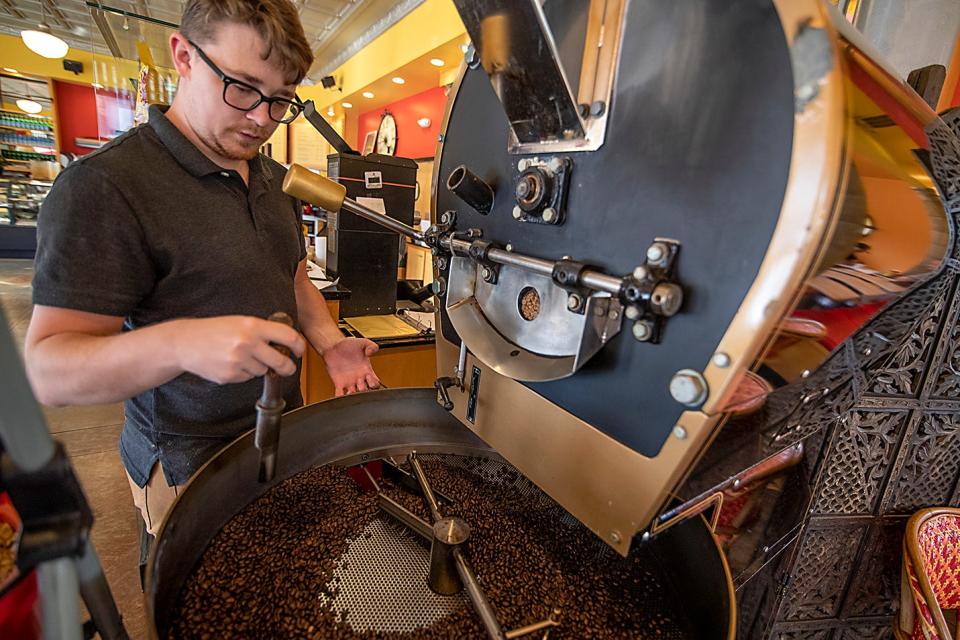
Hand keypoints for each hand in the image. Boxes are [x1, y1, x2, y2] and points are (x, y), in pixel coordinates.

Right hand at [174, 316, 305, 383]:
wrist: (186, 342)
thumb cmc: (215, 330)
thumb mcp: (241, 321)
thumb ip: (263, 330)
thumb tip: (286, 343)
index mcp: (252, 326)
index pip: (288, 336)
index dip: (299, 346)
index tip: (299, 351)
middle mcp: (247, 343)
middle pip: (282, 362)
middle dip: (288, 367)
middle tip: (287, 367)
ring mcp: (239, 361)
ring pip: (263, 371)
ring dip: (260, 367)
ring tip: (243, 356)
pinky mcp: (230, 375)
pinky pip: (248, 378)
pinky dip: (245, 373)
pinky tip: (232, 363)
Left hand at [322, 338, 379, 395]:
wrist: (333, 346)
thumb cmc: (348, 345)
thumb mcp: (362, 342)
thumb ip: (371, 345)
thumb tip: (371, 352)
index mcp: (366, 370)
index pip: (375, 383)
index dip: (374, 383)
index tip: (369, 376)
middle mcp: (359, 378)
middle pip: (366, 391)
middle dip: (364, 390)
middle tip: (359, 382)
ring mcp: (349, 382)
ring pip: (354, 395)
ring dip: (354, 396)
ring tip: (351, 391)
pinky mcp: (339, 383)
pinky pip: (340, 394)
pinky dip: (340, 397)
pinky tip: (341, 395)